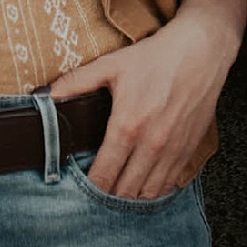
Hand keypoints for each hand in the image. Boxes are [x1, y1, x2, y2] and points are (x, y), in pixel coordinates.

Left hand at [47, 0, 246, 198]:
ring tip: (118, 186)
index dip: (88, 187)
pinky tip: (143, 180)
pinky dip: (154, 189)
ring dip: (131, 195)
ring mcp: (172, 150)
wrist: (200, 51)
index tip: (79, 185)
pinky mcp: (189, 150)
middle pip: (124, 191)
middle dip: (107, 194)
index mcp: (127, 126)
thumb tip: (46, 94)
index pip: (103, 175)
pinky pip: (168, 184)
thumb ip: (76, 82)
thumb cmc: (155, 57)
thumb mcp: (111, 65)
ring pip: (147, 193)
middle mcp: (151, 145)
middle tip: (96, 187)